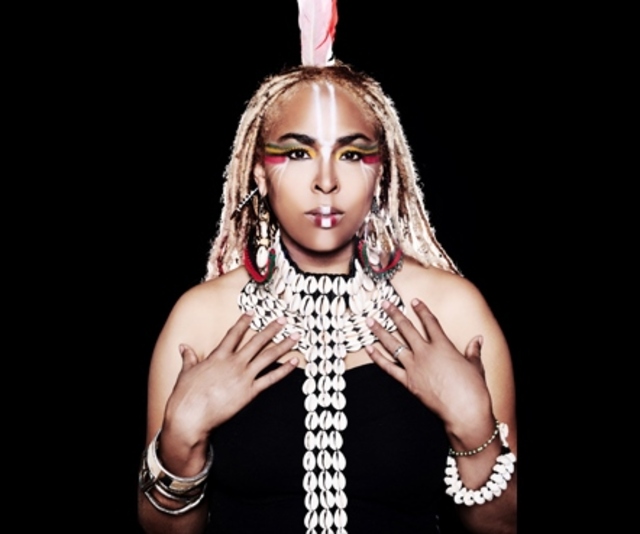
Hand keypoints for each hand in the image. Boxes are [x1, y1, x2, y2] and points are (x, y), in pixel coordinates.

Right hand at [163, 312, 299, 448]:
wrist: (190, 416)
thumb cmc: (186, 396)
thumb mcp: (186, 372)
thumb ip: (189, 358)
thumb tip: (183, 347)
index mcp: (218, 357)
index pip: (233, 334)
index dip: (243, 322)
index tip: (253, 313)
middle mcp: (234, 363)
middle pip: (256, 341)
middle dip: (272, 329)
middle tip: (283, 319)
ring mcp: (243, 376)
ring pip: (268, 356)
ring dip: (283, 344)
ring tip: (295, 336)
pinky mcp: (250, 392)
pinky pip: (271, 378)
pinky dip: (284, 370)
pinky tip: (294, 361)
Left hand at [365, 299, 492, 431]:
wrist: (464, 411)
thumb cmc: (473, 390)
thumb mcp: (475, 366)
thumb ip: (473, 351)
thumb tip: (478, 339)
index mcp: (443, 346)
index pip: (430, 322)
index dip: (422, 310)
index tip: (414, 301)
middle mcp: (425, 353)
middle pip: (406, 328)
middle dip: (394, 313)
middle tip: (384, 303)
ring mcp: (414, 367)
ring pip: (393, 344)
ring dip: (380, 331)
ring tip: (369, 321)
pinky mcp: (408, 382)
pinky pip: (388, 367)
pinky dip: (377, 357)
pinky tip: (368, 348)